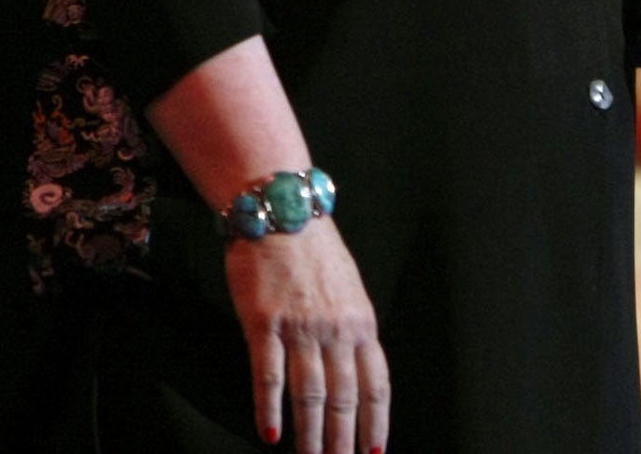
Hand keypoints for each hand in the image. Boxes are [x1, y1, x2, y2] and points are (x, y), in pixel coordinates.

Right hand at [225, 221, 389, 453]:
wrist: (281, 209)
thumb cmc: (312, 248)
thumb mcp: (347, 288)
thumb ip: (352, 329)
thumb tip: (356, 371)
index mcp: (362, 322)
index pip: (376, 384)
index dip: (375, 422)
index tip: (373, 451)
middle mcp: (336, 329)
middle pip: (344, 398)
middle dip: (343, 441)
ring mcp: (301, 327)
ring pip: (310, 394)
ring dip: (310, 436)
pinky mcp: (265, 322)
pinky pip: (270, 375)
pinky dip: (270, 409)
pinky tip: (271, 433)